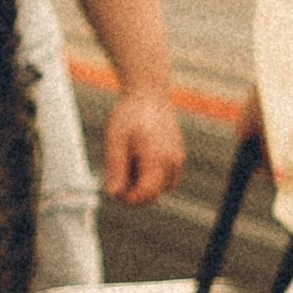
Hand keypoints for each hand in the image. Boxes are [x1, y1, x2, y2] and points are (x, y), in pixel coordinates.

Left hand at [103, 87, 183, 204]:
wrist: (149, 94)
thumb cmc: (129, 115)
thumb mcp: (116, 140)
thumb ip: (116, 168)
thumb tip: (113, 193)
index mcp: (157, 158)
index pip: (145, 193)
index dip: (128, 197)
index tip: (113, 189)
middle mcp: (172, 162)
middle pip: (154, 194)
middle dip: (135, 191)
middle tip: (118, 172)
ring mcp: (178, 160)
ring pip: (161, 188)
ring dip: (144, 184)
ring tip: (130, 160)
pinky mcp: (178, 158)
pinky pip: (166, 179)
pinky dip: (153, 177)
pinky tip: (140, 159)